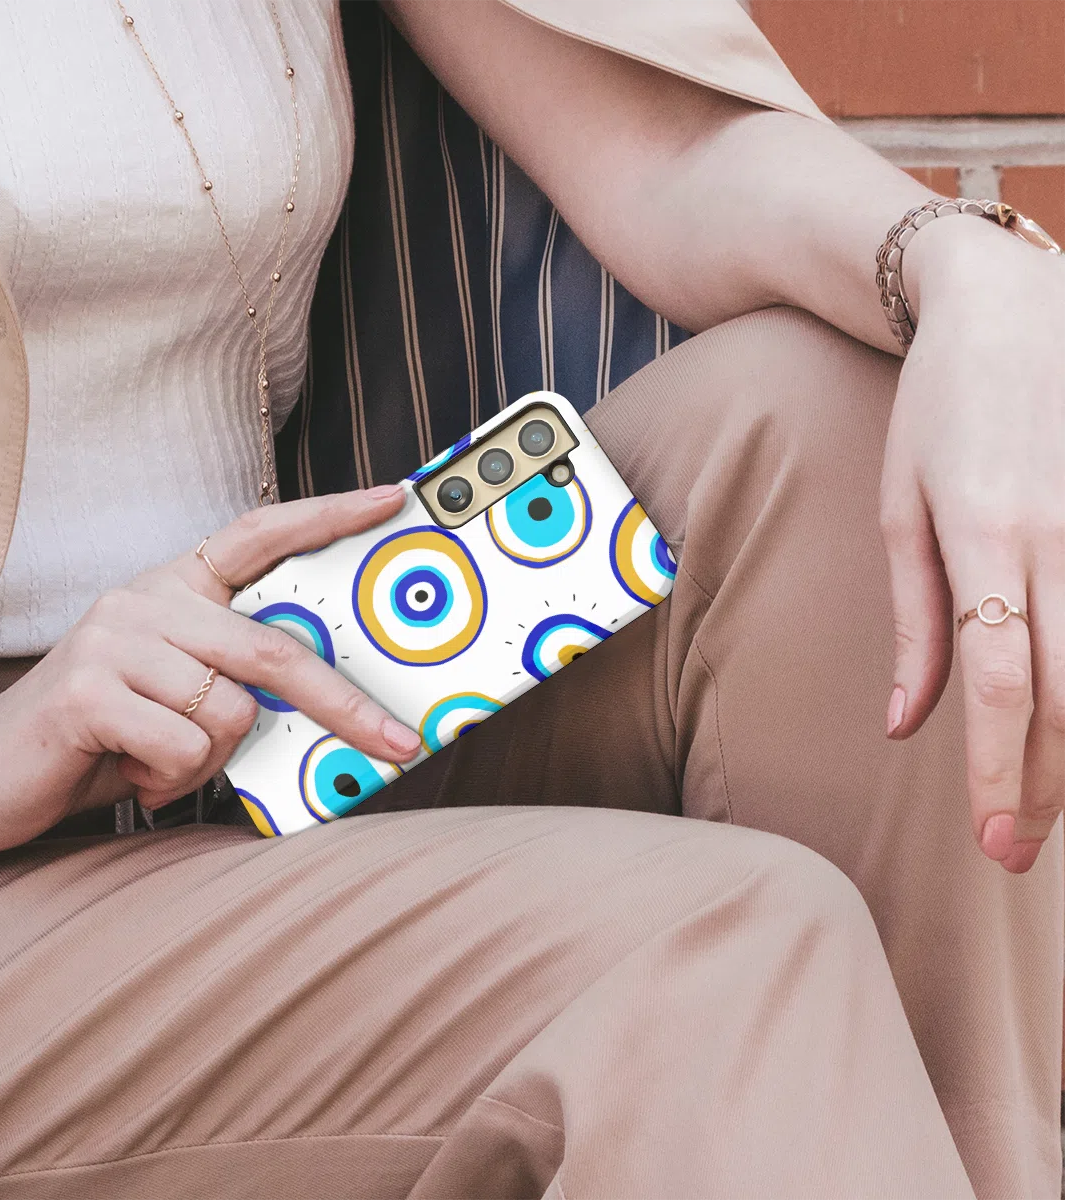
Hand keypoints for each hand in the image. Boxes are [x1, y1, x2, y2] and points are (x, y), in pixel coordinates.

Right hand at [0, 485, 422, 851]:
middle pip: (273, 648)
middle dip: (345, 705)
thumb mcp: (183, 697)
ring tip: (161, 762)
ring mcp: (114, 639)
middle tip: (397, 743)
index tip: (393, 499)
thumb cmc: (106, 735)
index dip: (327, 515)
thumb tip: (334, 708)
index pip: (258, 534)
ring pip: (230, 710)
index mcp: (176, 589)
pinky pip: (184, 745)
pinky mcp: (89, 689)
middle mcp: (146, 600)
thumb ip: (240, 682)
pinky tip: (130, 770)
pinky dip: (173, 779)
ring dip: (211, 761)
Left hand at [881, 213, 1064, 872]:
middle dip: (1043, 782)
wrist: (1008, 309)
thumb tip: (904, 725)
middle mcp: (1059, 534)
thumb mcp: (902, 509)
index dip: (995, 767)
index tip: (989, 839)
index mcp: (985, 533)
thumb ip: (914, 621)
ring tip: (1047, 806)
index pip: (996, 680)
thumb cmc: (936, 412)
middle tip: (1016, 851)